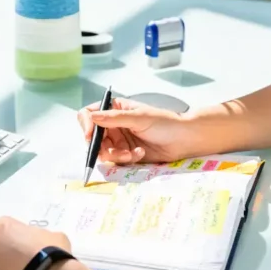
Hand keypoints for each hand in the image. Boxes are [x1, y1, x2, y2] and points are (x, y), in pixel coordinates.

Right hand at [77, 97, 193, 164]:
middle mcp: (113, 124)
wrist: (183, 140)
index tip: (90, 136)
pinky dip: (126, 159)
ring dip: (116, 155)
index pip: (89, 115)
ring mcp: (119, 140)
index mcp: (114, 109)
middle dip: (102, 147)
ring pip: (103, 152)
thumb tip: (92, 117)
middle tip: (116, 151)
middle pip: (93, 138)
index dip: (86, 125)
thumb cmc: (164, 122)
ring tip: (132, 154)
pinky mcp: (125, 154)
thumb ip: (114, 118)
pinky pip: (116, 160)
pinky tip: (140, 154)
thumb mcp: (139, 118)